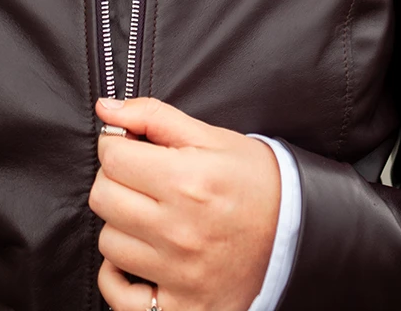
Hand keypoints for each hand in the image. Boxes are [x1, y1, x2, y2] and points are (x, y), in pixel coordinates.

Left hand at [89, 97, 280, 310]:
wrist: (297, 235)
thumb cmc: (254, 182)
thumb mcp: (212, 138)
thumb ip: (154, 118)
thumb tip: (107, 108)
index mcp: (187, 181)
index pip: (112, 158)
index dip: (117, 147)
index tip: (133, 149)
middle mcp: (179, 230)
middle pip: (103, 198)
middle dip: (116, 181)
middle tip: (141, 180)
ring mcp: (178, 275)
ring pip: (109, 243)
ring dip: (122, 226)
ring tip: (151, 217)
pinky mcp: (180, 308)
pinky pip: (118, 295)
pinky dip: (120, 277)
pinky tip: (143, 257)